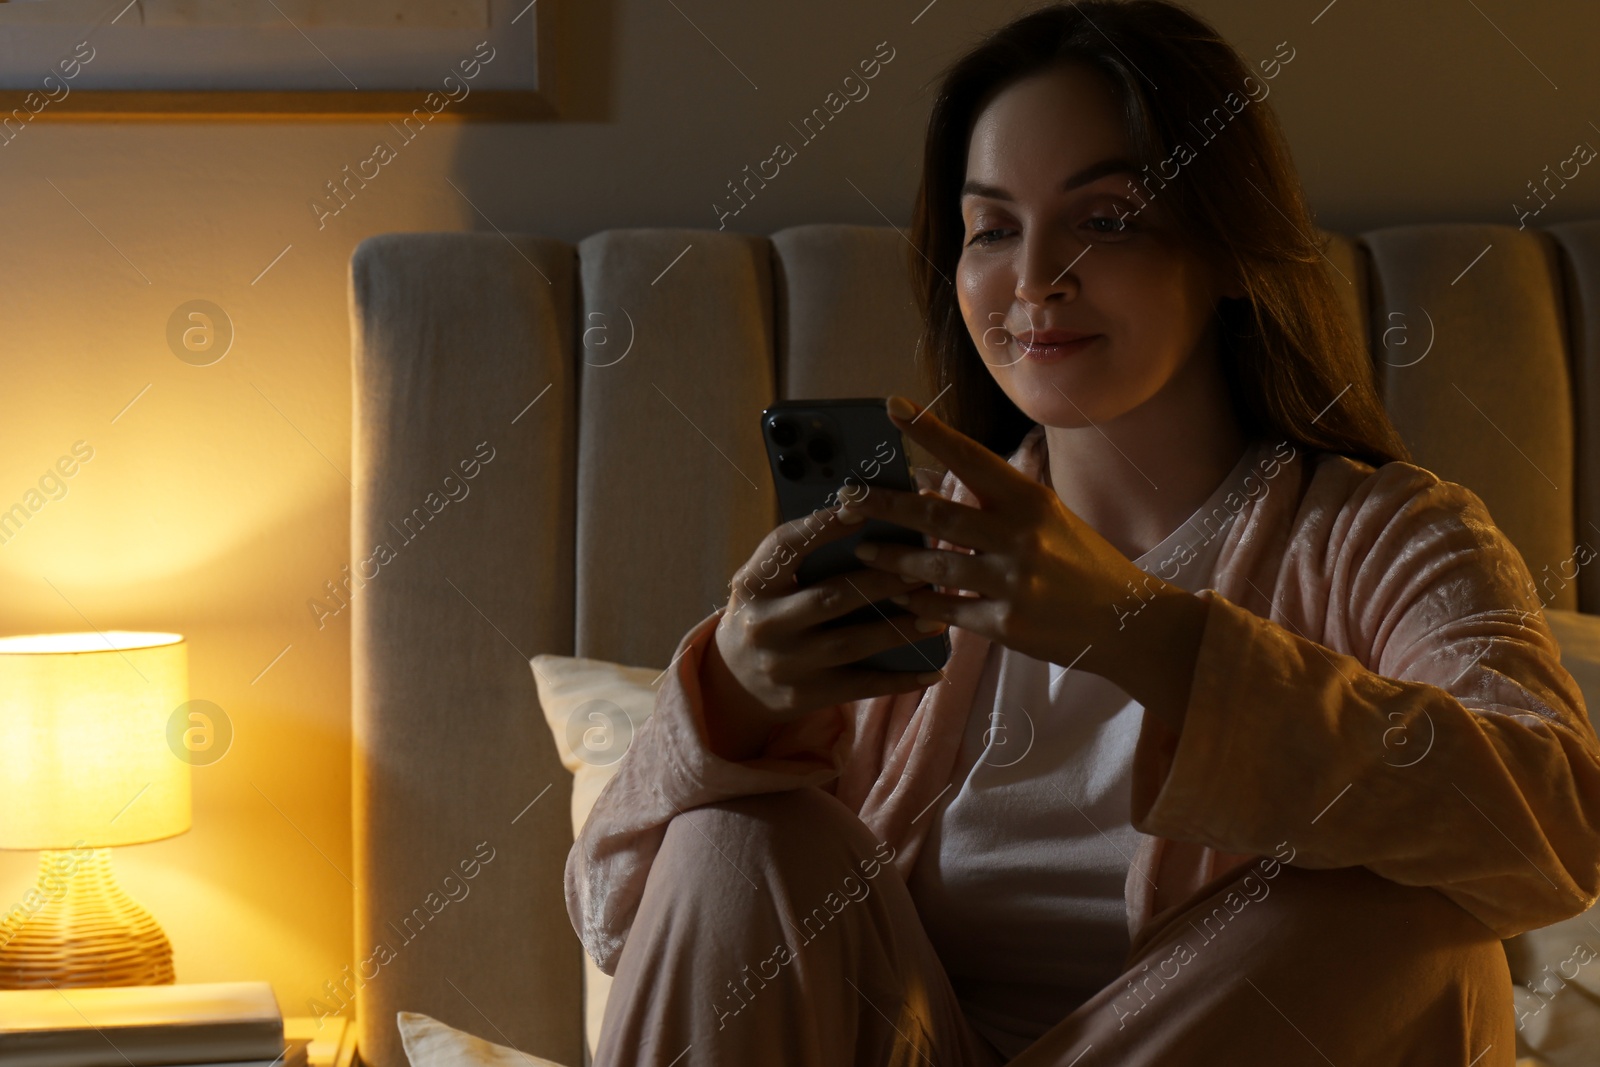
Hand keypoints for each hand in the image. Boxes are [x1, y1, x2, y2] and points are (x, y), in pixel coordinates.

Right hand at [699, 500, 949, 760]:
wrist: (734, 684)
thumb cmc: (767, 614)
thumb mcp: (767, 583)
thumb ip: (805, 555)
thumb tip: (869, 520)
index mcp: (752, 584)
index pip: (784, 546)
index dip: (822, 526)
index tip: (862, 510)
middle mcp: (764, 624)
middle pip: (830, 598)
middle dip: (880, 582)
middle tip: (921, 569)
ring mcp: (785, 663)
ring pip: (851, 643)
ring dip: (898, 629)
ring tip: (937, 617)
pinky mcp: (804, 696)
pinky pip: (860, 686)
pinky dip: (900, 680)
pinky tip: (934, 670)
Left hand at [838, 395, 1205, 726]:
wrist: (1127, 622)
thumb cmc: (1081, 562)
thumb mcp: (1047, 518)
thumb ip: (994, 503)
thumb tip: (931, 483)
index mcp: (1030, 499)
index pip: (971, 456)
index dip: (929, 431)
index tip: (892, 406)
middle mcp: (1021, 536)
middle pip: (937, 513)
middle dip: (886, 505)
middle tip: (848, 498)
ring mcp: (1013, 582)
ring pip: (934, 566)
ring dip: (894, 559)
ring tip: (865, 550)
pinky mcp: (1008, 624)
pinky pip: (948, 610)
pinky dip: (920, 603)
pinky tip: (901, 597)